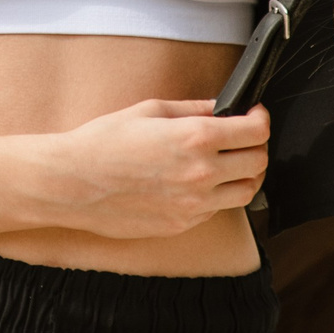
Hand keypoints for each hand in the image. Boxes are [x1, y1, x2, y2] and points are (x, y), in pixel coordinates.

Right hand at [44, 99, 270, 239]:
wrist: (73, 183)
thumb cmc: (104, 142)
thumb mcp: (150, 110)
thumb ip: (193, 108)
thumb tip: (221, 108)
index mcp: (196, 138)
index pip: (255, 131)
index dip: (260, 119)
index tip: (254, 115)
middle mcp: (202, 174)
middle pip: (258, 163)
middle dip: (257, 146)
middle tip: (244, 138)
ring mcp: (194, 204)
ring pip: (247, 192)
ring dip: (246, 175)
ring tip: (230, 164)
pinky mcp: (183, 224)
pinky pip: (217, 210)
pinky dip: (218, 195)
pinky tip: (200, 183)